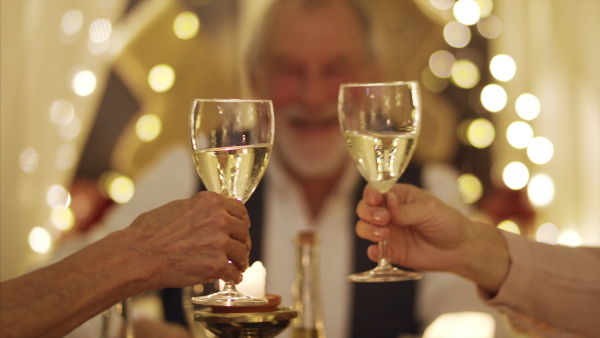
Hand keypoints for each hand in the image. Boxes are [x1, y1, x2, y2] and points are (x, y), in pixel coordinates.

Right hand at [124, 191, 250, 288]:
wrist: (138, 256)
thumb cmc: (149, 233)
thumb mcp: (178, 207)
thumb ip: (201, 210)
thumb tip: (213, 214)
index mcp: (211, 202)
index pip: (239, 210)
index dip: (242, 221)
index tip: (242, 229)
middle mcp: (219, 219)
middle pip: (243, 231)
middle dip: (242, 241)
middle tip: (240, 250)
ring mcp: (219, 243)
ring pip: (241, 252)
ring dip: (240, 260)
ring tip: (238, 266)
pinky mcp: (216, 265)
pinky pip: (233, 272)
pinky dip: (233, 277)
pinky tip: (231, 278)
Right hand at [355, 183, 472, 271]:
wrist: (459, 249)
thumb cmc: (446, 221)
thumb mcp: (429, 210)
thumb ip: (406, 209)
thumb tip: (387, 202)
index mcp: (397, 196)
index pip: (374, 191)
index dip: (370, 194)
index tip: (376, 200)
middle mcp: (388, 213)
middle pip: (364, 209)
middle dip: (368, 213)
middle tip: (385, 219)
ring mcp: (387, 232)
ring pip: (364, 228)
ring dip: (368, 230)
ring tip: (384, 235)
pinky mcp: (391, 251)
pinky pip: (374, 252)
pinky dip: (372, 252)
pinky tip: (377, 252)